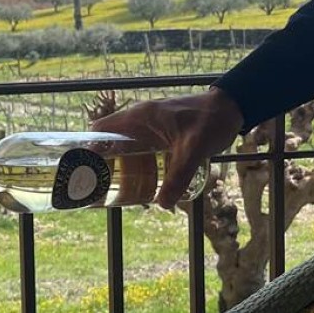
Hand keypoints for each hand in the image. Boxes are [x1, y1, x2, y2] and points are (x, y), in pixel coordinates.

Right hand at [89, 88, 243, 208]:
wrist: (231, 108)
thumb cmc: (211, 122)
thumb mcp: (193, 151)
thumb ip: (179, 176)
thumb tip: (163, 204)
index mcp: (139, 117)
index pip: (100, 128)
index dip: (87, 147)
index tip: (82, 169)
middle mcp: (139, 118)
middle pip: (107, 138)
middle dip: (100, 160)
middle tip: (98, 184)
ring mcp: (148, 124)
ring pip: (121, 143)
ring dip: (116, 161)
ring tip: (113, 185)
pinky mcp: (158, 130)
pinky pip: (136, 145)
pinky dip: (131, 159)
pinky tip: (138, 177)